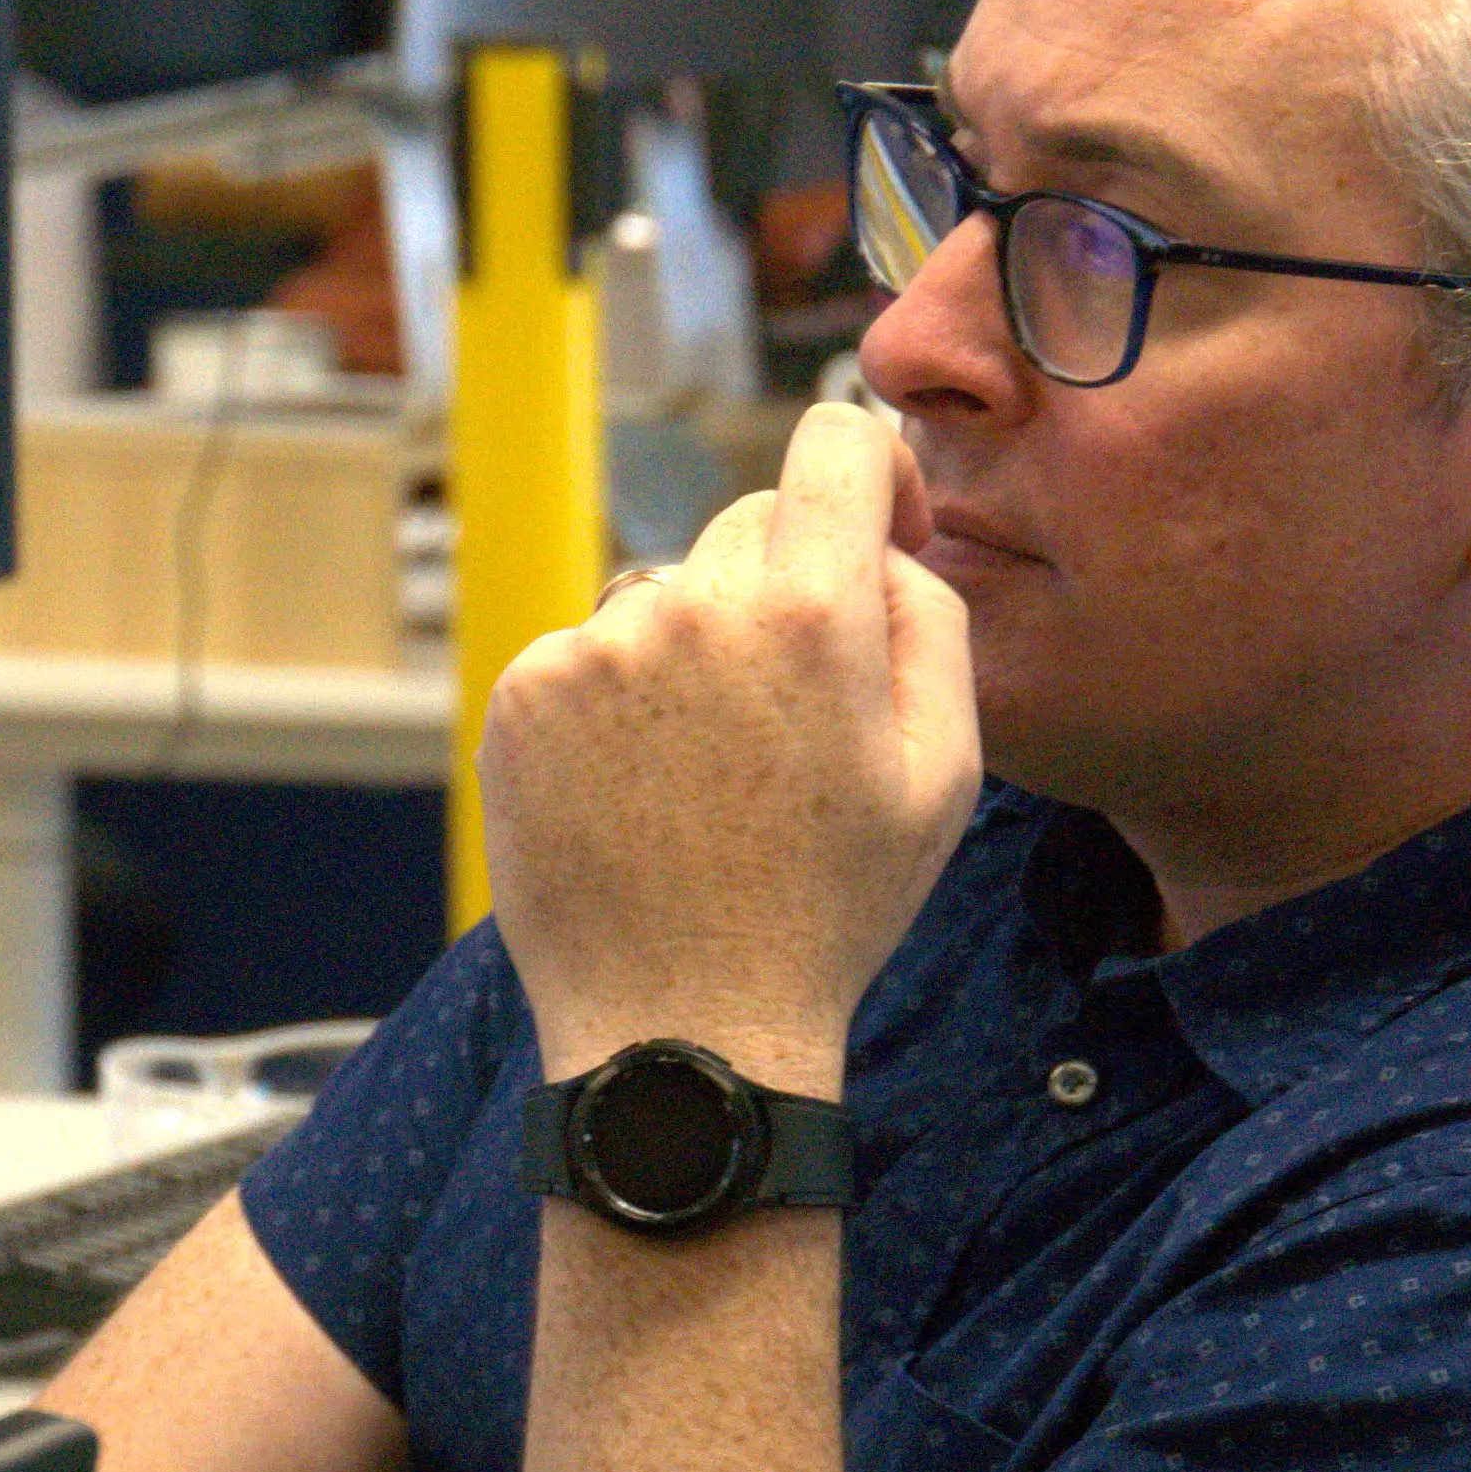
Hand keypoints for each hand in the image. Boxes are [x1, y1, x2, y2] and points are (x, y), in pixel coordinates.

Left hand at [480, 399, 981, 1088]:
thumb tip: (881, 533)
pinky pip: (588, 658)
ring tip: (708, 784)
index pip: (835, 443)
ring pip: (664, 600)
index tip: (877, 532)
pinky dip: (615, 710)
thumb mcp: (948, 770)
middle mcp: (693, 605)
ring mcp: (595, 648)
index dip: (871, 474)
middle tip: (791, 724)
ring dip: (692, 658)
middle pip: (749, 529)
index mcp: (813, 614)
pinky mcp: (522, 694)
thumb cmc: (832, 908)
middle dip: (781, 596)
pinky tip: (639, 798)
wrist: (684, 1028)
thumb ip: (930, 615)